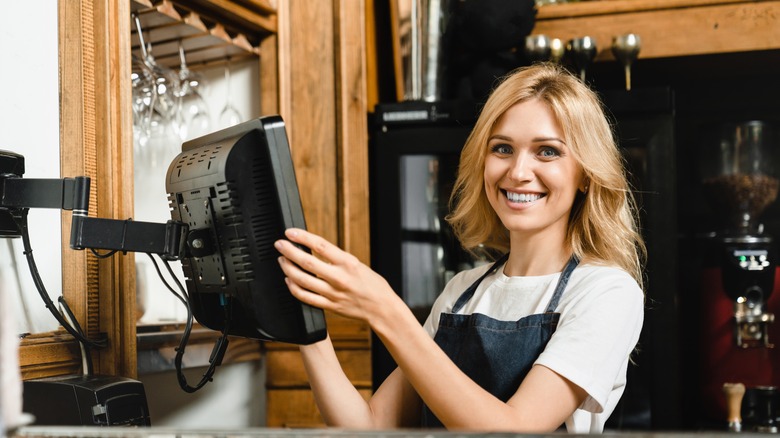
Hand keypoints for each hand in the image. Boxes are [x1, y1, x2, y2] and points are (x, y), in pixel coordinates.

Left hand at [275, 228, 400, 323]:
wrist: (382, 308)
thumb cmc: (372, 284)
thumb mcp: (357, 264)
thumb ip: (337, 259)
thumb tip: (315, 248)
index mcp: (348, 263)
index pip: (320, 245)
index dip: (302, 237)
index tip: (290, 232)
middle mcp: (339, 277)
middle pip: (307, 262)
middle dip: (289, 251)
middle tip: (279, 244)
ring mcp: (332, 293)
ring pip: (302, 280)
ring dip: (288, 269)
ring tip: (282, 261)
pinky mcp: (329, 306)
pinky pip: (305, 297)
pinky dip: (294, 288)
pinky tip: (289, 281)